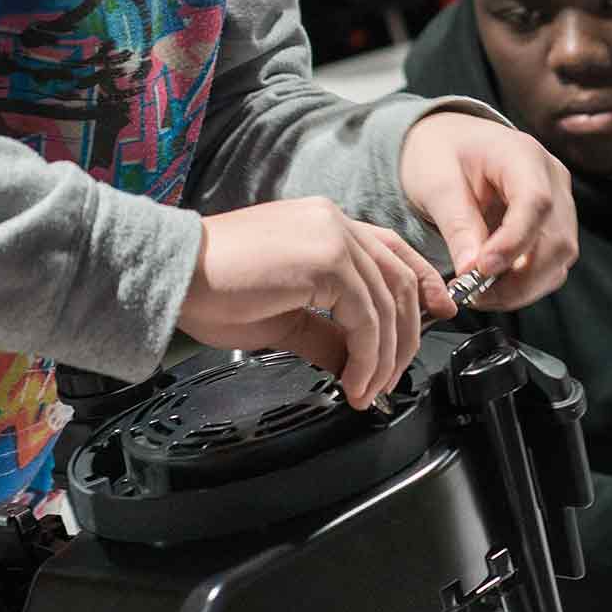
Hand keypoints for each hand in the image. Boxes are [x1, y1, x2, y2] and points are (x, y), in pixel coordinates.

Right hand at [177, 199, 453, 409]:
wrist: (172, 276)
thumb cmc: (210, 291)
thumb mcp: (282, 318)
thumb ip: (326, 334)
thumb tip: (356, 361)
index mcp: (324, 224)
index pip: (392, 250)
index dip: (422, 283)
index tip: (438, 313)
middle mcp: (334, 221)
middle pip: (399, 280)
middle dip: (405, 338)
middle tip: (389, 381)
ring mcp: (333, 235)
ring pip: (389, 303)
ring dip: (385, 357)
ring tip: (367, 391)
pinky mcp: (327, 258)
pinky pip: (367, 317)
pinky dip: (368, 357)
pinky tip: (353, 381)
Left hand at [396, 111, 576, 311]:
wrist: (450, 143)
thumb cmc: (442, 153)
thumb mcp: (436, 183)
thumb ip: (457, 225)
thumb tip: (470, 270)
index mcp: (522, 154)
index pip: (535, 202)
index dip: (513, 242)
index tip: (482, 269)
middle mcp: (552, 179)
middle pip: (555, 239)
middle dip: (517, 278)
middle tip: (473, 294)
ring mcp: (560, 204)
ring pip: (558, 259)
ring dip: (522, 287)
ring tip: (478, 294)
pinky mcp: (554, 227)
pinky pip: (551, 265)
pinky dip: (524, 285)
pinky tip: (493, 288)